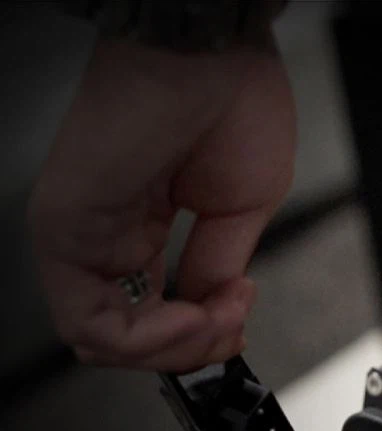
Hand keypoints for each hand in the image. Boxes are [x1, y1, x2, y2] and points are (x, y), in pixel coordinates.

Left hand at [27, 37, 294, 370]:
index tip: (240, 315)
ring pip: (101, 340)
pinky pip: (91, 321)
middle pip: (124, 338)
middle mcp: (102, 236)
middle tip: (232, 327)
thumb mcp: (242, 210)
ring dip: (174, 350)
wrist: (214, 55)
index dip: (200, 336)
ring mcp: (78, 234)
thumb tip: (213, 309)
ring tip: (218, 322)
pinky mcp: (64, 230)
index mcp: (140, 229)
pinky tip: (194, 320)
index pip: (150, 316)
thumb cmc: (231, 104)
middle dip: (190, 350)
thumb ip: (216, 267)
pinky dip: (150, 341)